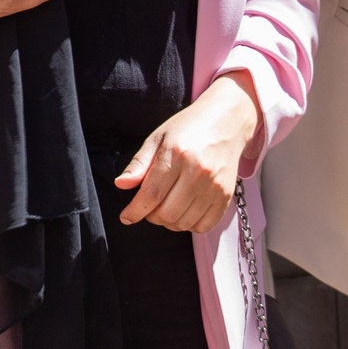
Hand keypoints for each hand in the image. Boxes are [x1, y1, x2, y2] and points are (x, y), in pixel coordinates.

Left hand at [115, 75, 260, 232]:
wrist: (225, 122)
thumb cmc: (187, 128)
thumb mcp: (158, 138)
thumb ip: (139, 163)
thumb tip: (120, 184)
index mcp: (177, 154)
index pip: (151, 194)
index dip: (135, 211)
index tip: (126, 217)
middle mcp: (198, 171)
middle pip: (167, 213)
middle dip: (151, 216)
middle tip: (148, 207)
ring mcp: (215, 185)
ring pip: (184, 223)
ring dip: (169, 223)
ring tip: (165, 208)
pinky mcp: (227, 195)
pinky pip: (204, 226)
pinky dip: (190, 226)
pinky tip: (184, 212)